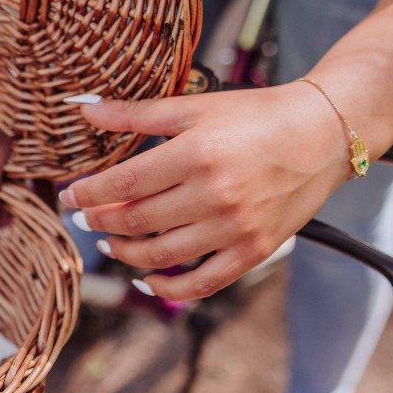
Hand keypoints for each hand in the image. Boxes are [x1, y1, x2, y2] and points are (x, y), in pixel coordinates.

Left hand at [60, 83, 349, 299]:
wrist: (324, 134)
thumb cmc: (257, 114)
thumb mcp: (196, 106)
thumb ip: (138, 114)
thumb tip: (85, 110)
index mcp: (196, 154)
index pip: (124, 184)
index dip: (88, 194)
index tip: (69, 195)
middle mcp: (215, 195)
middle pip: (138, 220)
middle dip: (101, 220)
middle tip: (84, 218)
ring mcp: (235, 228)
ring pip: (162, 254)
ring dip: (126, 252)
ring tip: (110, 241)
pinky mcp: (254, 250)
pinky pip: (203, 282)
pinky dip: (170, 286)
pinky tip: (147, 278)